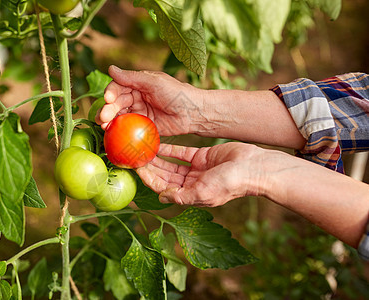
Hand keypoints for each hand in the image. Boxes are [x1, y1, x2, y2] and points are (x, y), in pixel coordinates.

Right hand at [97, 65, 201, 135]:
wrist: (194, 113)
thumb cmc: (177, 93)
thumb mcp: (154, 83)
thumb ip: (132, 77)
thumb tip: (110, 68)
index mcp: (138, 83)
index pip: (118, 87)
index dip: (111, 92)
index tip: (108, 98)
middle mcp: (137, 97)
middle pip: (117, 103)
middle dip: (108, 109)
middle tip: (103, 117)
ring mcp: (140, 112)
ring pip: (120, 116)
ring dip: (110, 121)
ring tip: (103, 126)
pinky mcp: (144, 126)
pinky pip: (128, 128)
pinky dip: (119, 131)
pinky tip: (111, 134)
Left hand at [136, 142, 264, 206]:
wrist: (255, 167)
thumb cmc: (233, 183)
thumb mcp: (204, 192)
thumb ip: (182, 196)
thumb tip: (161, 198)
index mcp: (191, 195)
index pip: (163, 188)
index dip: (149, 179)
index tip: (136, 169)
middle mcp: (191, 184)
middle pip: (164, 176)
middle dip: (150, 167)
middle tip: (135, 156)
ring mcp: (196, 170)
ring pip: (170, 164)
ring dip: (157, 158)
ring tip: (143, 148)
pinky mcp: (202, 156)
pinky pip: (182, 152)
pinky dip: (170, 149)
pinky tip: (157, 143)